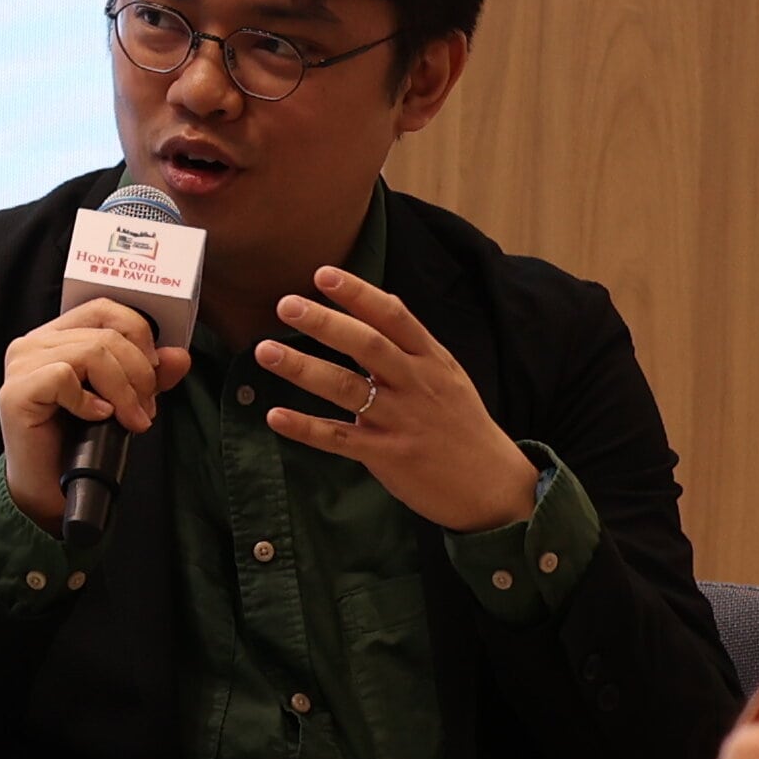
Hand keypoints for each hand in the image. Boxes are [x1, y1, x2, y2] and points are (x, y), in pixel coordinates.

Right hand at [0, 298, 186, 527]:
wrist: (50, 487)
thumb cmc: (79, 440)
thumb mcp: (124, 399)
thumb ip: (150, 375)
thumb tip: (179, 356)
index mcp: (57, 335)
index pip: (104, 309)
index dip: (138, 334)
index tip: (153, 370)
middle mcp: (34, 343)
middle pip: (105, 336)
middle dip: (139, 374)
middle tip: (145, 410)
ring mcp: (22, 365)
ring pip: (91, 353)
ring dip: (123, 391)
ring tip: (130, 420)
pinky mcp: (17, 391)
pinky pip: (65, 377)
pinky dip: (89, 401)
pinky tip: (96, 417)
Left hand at [257, 267, 539, 532]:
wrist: (493, 485)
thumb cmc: (461, 425)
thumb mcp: (447, 375)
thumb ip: (411, 345)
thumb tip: (375, 305)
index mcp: (431, 360)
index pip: (394, 316)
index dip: (358, 293)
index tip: (322, 273)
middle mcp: (417, 384)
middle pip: (368, 345)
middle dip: (325, 323)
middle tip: (285, 304)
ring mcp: (402, 420)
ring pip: (348, 389)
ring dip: (304, 368)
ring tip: (265, 351)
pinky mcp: (389, 456)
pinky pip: (340, 439)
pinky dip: (306, 427)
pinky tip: (275, 416)